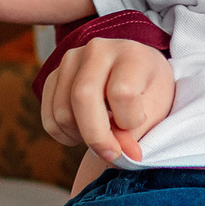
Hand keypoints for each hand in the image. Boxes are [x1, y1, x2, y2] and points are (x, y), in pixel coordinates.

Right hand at [40, 36, 174, 163]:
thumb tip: (113, 155)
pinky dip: (64, 135)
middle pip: (82, 97)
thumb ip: (135, 135)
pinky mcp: (54, 75)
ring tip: (101, 136)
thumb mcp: (155, 112)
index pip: (121, 92)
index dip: (128, 121)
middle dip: (96, 136)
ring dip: (80, 136)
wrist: (137, 76)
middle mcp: (98, 50)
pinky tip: (83, 131)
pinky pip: (49, 117)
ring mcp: (71, 60)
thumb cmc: (150, 94)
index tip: (136, 128)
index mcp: (131, 54)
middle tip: (111, 153)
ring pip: (62, 112)